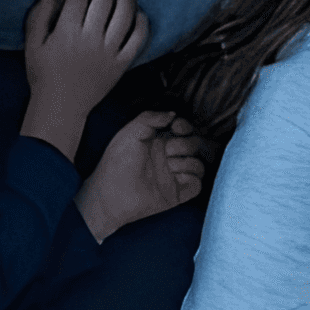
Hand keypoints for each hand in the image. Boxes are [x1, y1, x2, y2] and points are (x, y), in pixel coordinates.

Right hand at [19, 0, 151, 149]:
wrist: (61, 107)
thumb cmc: (43, 74)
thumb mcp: (31, 44)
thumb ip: (39, 15)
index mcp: (66, 32)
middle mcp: (90, 39)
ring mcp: (109, 52)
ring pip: (125, 14)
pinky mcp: (122, 64)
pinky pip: (138, 39)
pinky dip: (141, 22)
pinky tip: (138, 11)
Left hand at [80, 112, 208, 242]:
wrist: (111, 194)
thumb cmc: (116, 163)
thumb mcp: (129, 133)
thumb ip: (150, 118)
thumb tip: (173, 114)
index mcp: (157, 142)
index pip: (183, 130)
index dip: (184, 126)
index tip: (177, 127)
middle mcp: (167, 158)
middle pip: (194, 145)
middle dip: (185, 145)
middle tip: (168, 151)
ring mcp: (172, 176)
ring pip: (198, 164)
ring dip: (188, 162)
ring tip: (170, 166)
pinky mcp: (176, 194)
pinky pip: (197, 184)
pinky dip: (192, 180)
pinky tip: (178, 178)